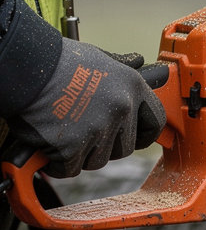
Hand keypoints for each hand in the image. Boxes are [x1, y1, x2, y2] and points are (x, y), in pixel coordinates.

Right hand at [5, 39, 165, 177]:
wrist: (26, 66)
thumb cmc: (59, 61)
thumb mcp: (102, 60)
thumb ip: (121, 75)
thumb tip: (136, 67)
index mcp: (133, 87)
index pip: (155, 122)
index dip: (144, 135)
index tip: (136, 139)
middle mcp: (122, 108)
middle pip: (125, 147)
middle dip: (106, 146)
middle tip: (85, 133)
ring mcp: (99, 128)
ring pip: (99, 160)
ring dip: (81, 154)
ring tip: (65, 133)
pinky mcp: (74, 145)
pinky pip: (71, 168)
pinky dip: (58, 163)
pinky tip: (50, 147)